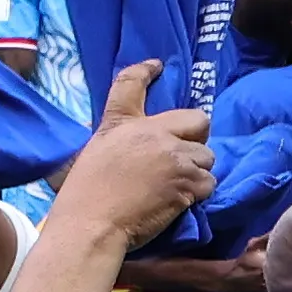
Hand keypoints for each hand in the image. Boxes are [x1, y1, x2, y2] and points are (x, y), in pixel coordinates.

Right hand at [50, 60, 213, 250]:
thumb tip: (136, 147)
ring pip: (207, 156)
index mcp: (121, 123)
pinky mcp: (187, 183)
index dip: (146, 71)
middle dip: (196, 137)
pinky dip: (198, 193)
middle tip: (183, 155)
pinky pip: (209, 183)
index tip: (156, 67)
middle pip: (197, 119)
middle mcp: (152, 133)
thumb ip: (120, 142)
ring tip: (179, 185)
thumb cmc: (82, 196)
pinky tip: (181, 201)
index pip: (131, 83)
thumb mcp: (94, 154)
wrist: (90, 224)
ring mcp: (173, 157)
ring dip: (197, 170)